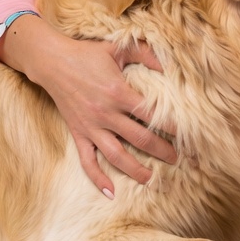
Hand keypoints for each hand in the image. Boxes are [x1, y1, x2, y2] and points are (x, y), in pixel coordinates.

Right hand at [0, 14, 176, 196]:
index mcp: (118, 92)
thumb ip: (145, 53)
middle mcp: (106, 113)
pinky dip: (98, 179)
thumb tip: (168, 66)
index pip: (151, 114)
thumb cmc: (87, 54)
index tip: (187, 134)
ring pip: (117, 155)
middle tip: (177, 159)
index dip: (171, 126)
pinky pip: (88, 161)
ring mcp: (91, 127)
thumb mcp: (118, 48)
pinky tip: (111, 193)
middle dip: (161, 151)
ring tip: (151, 179)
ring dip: (135, 170)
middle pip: (139, 139)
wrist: (53, 62)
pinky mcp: (78, 134)